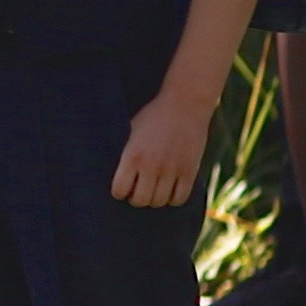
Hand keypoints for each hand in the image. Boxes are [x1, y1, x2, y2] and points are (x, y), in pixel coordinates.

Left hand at [112, 87, 208, 208]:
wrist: (185, 104)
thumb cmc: (154, 115)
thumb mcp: (131, 129)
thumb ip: (126, 151)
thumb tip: (116, 170)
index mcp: (132, 156)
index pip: (119, 190)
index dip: (119, 192)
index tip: (122, 188)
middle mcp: (151, 166)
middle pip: (140, 200)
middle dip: (136, 198)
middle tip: (138, 190)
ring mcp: (172, 170)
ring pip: (159, 202)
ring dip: (154, 199)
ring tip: (154, 190)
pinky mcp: (190, 171)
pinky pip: (180, 198)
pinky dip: (173, 199)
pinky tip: (170, 190)